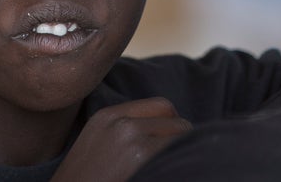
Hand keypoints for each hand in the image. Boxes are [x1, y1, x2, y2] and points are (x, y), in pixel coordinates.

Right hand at [50, 97, 191, 181]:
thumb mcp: (96, 144)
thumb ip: (123, 130)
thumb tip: (165, 129)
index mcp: (108, 116)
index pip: (161, 105)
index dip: (172, 126)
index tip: (171, 145)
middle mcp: (121, 123)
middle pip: (176, 120)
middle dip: (181, 139)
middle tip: (174, 160)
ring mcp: (133, 142)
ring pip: (183, 139)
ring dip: (184, 154)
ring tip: (170, 169)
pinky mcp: (143, 161)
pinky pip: (180, 157)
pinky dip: (181, 166)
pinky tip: (168, 175)